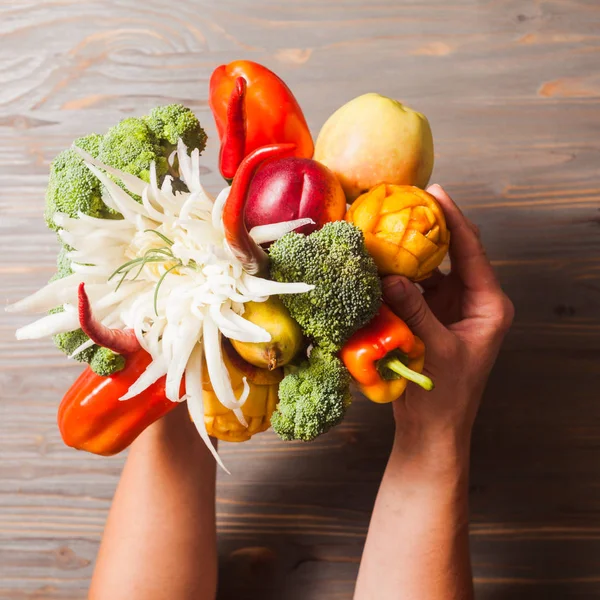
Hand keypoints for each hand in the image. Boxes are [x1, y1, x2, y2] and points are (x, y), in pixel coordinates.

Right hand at [382, 184, 513, 462]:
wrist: (432, 429)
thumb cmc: (446, 396)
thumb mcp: (435, 349)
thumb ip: (414, 311)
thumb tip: (390, 276)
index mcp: (488, 304)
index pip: (471, 250)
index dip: (454, 218)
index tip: (435, 191)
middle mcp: (471, 300)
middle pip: (452, 253)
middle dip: (430, 228)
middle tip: (405, 201)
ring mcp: (449, 308)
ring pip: (431, 269)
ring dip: (410, 251)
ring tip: (387, 227)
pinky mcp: (429, 317)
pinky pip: (414, 288)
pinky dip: (398, 276)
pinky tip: (380, 263)